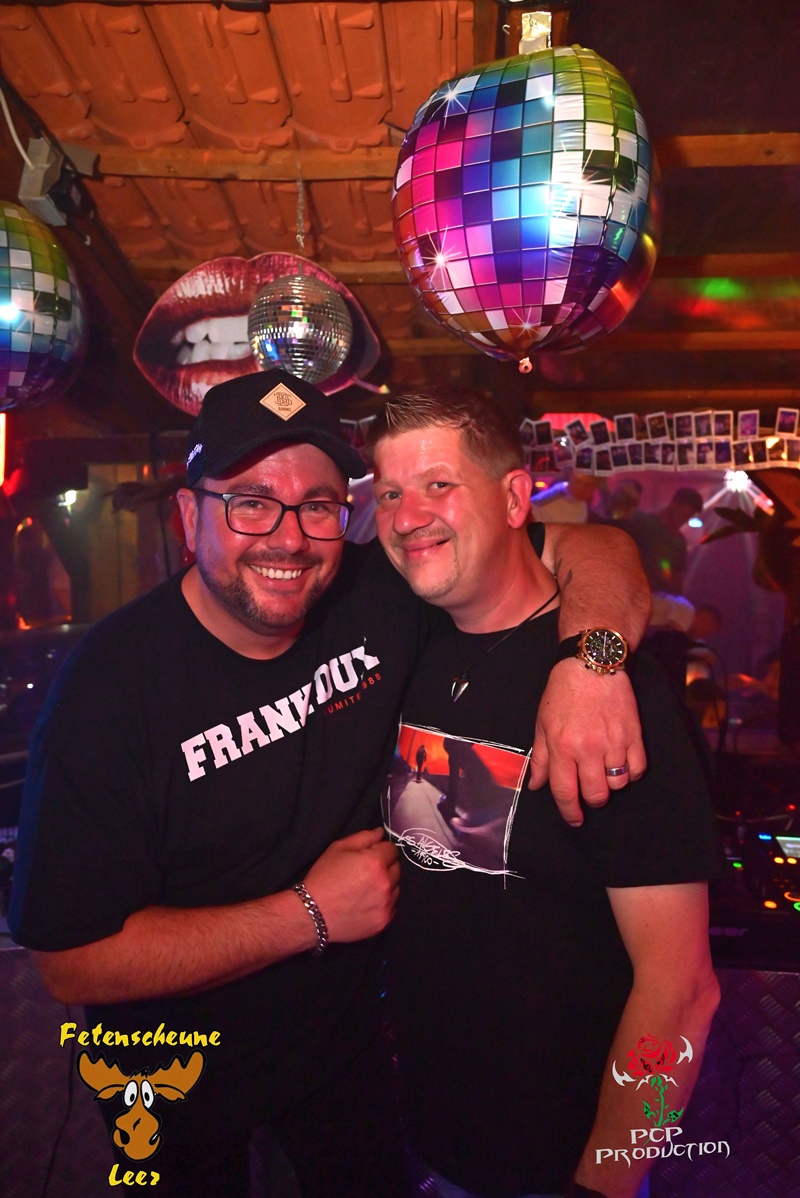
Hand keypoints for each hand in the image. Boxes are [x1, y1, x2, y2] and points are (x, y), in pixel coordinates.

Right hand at [302, 829, 399, 942]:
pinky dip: (384, 902)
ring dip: (386, 885)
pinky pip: (392, 906)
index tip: (370, 855)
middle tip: (366, 872)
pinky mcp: (384, 921)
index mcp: (375, 862)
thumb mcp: (338, 849)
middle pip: (397, 868)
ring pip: (396, 888)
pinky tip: (367, 902)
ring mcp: (386, 905)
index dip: (381, 849)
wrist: (312, 914)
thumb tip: (380, 833)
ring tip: (366, 888)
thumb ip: (363, 837)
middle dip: (385, 866)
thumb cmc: (324, 877)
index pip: (392, 849)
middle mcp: (385, 883)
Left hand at [529, 661, 646, 825]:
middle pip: (596, 794)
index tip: (573, 819)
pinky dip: (630, 772)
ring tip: (603, 772)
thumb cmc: (563, 692)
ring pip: (618, 784)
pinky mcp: (634, 734)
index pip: (565, 792)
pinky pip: (637, 768)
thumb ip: (541, 758)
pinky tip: (621, 763)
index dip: (569, 811)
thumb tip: (536, 786)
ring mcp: (614, 742)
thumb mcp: (542, 723)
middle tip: (588, 792)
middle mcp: (588, 748)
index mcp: (562, 747)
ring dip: (610, 784)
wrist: (592, 664)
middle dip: (591, 800)